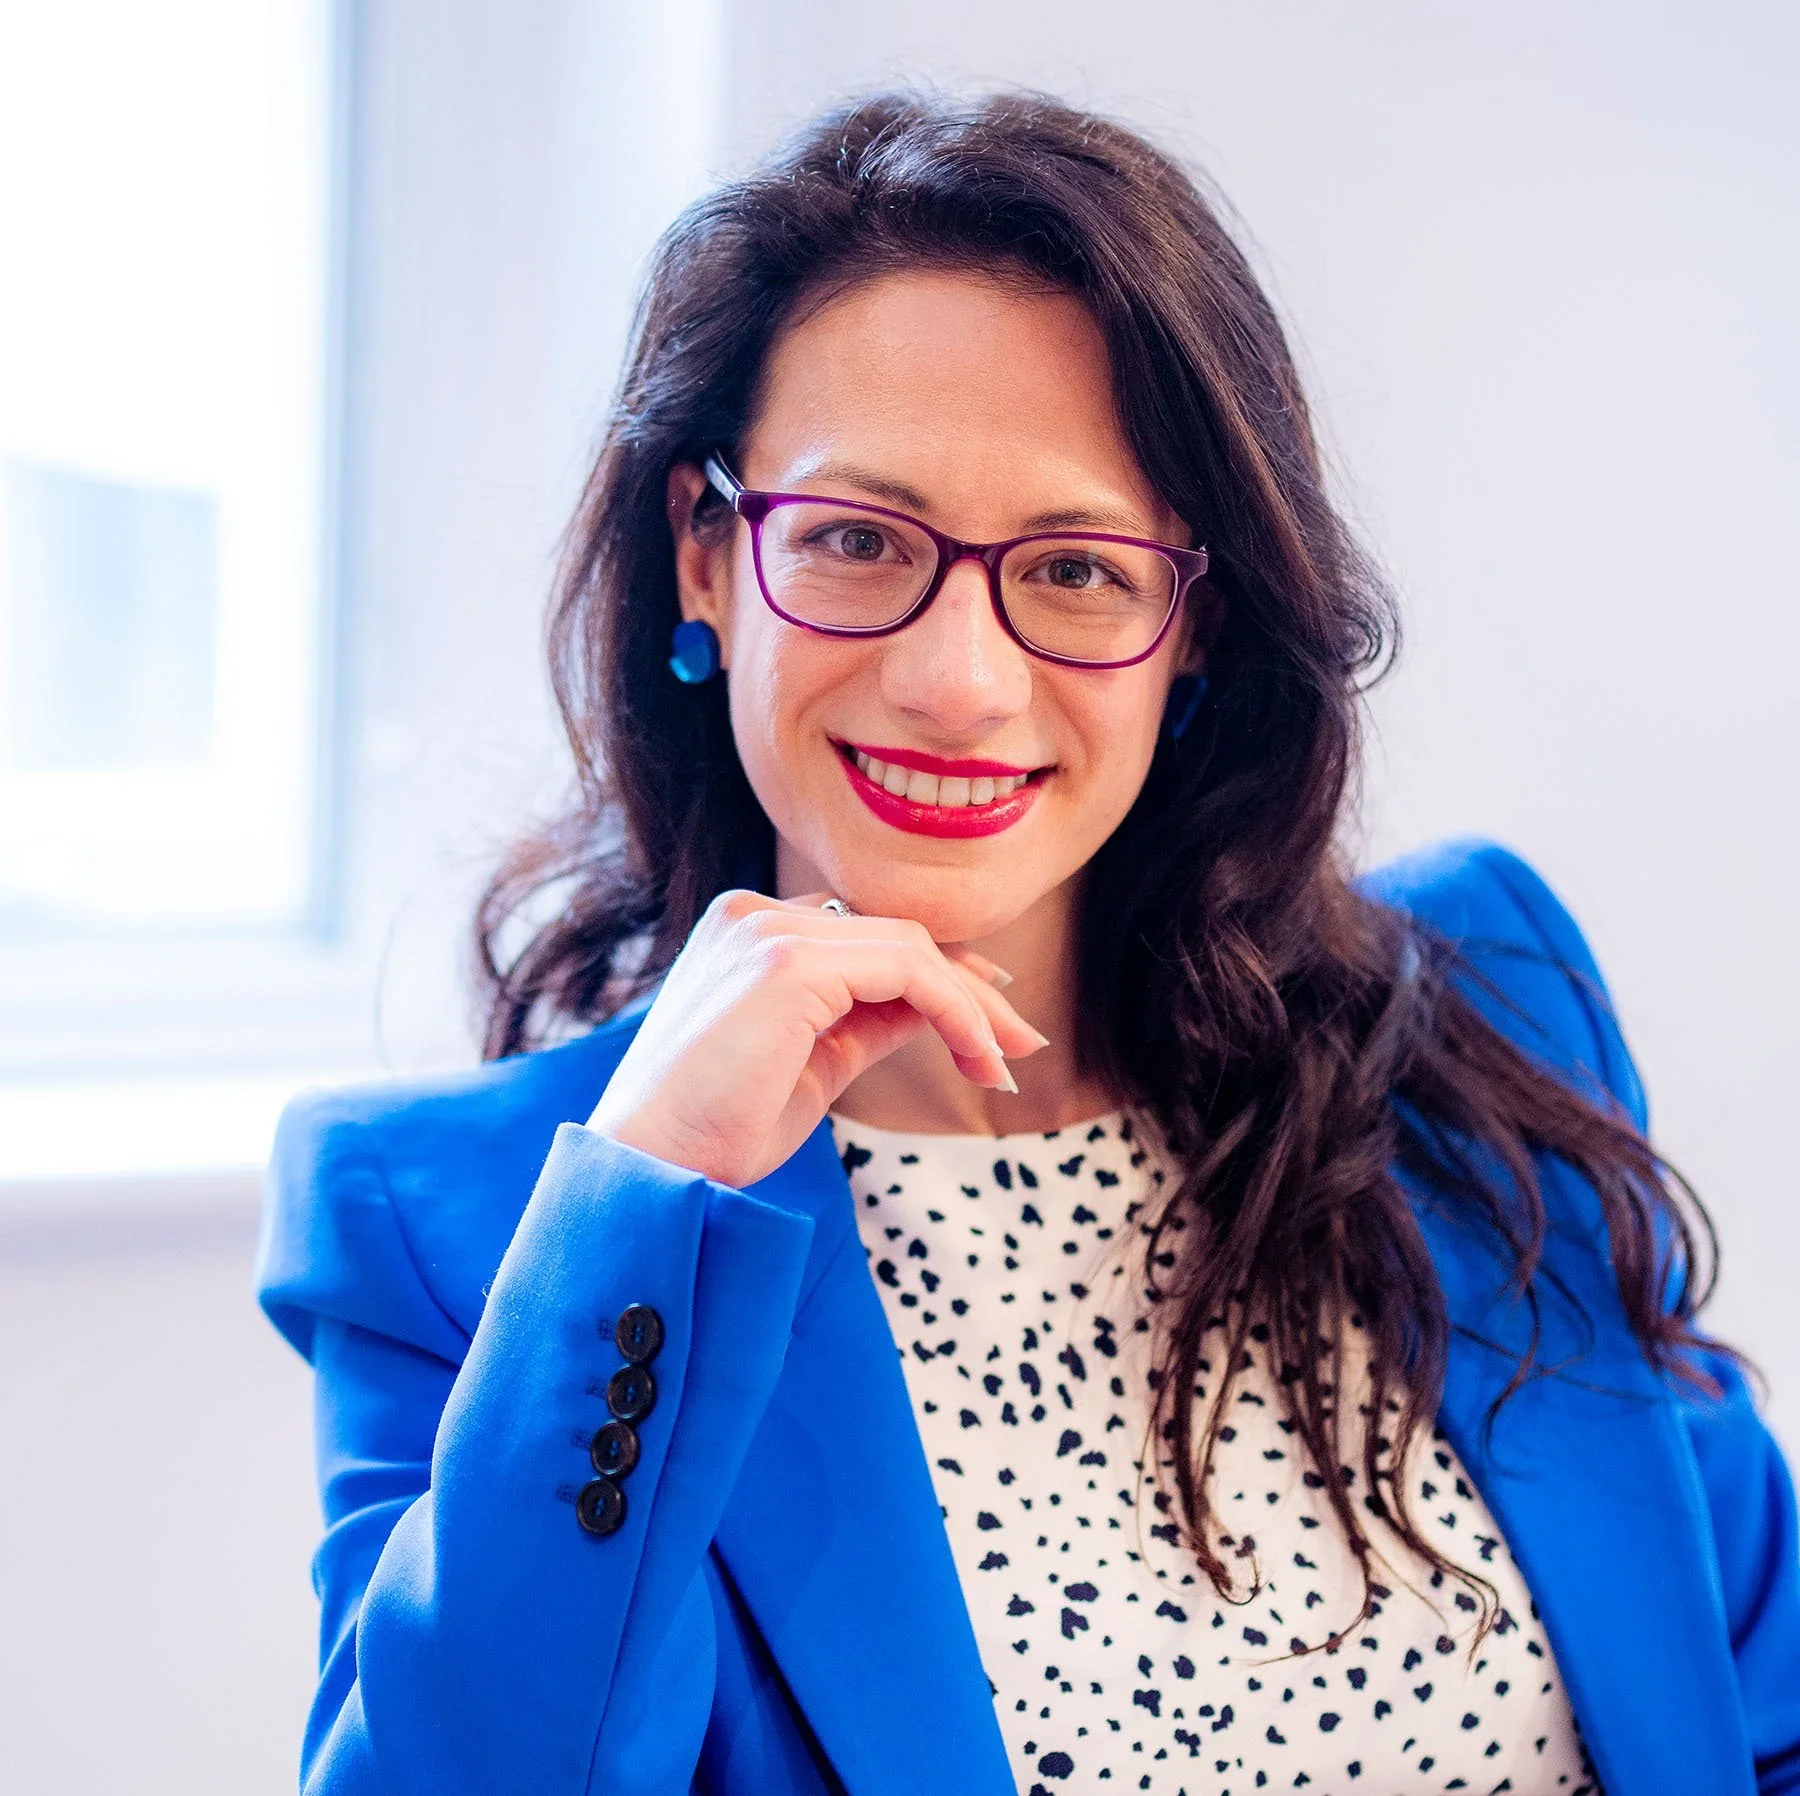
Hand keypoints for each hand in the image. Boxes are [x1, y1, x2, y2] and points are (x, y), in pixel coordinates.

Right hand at [586, 890, 1048, 1187]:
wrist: (654, 1173)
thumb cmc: (715, 1133)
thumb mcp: (810, 1064)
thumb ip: (866, 1023)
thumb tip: (935, 1012)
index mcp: (745, 931)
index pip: (867, 936)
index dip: (939, 974)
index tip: (989, 1024)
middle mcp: (751, 914)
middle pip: (895, 936)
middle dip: (969, 992)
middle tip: (1019, 1047)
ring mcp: (764, 930)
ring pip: (909, 947)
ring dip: (971, 1008)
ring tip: (1004, 1064)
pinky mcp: (785, 962)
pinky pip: (906, 970)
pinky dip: (954, 1012)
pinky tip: (976, 1057)